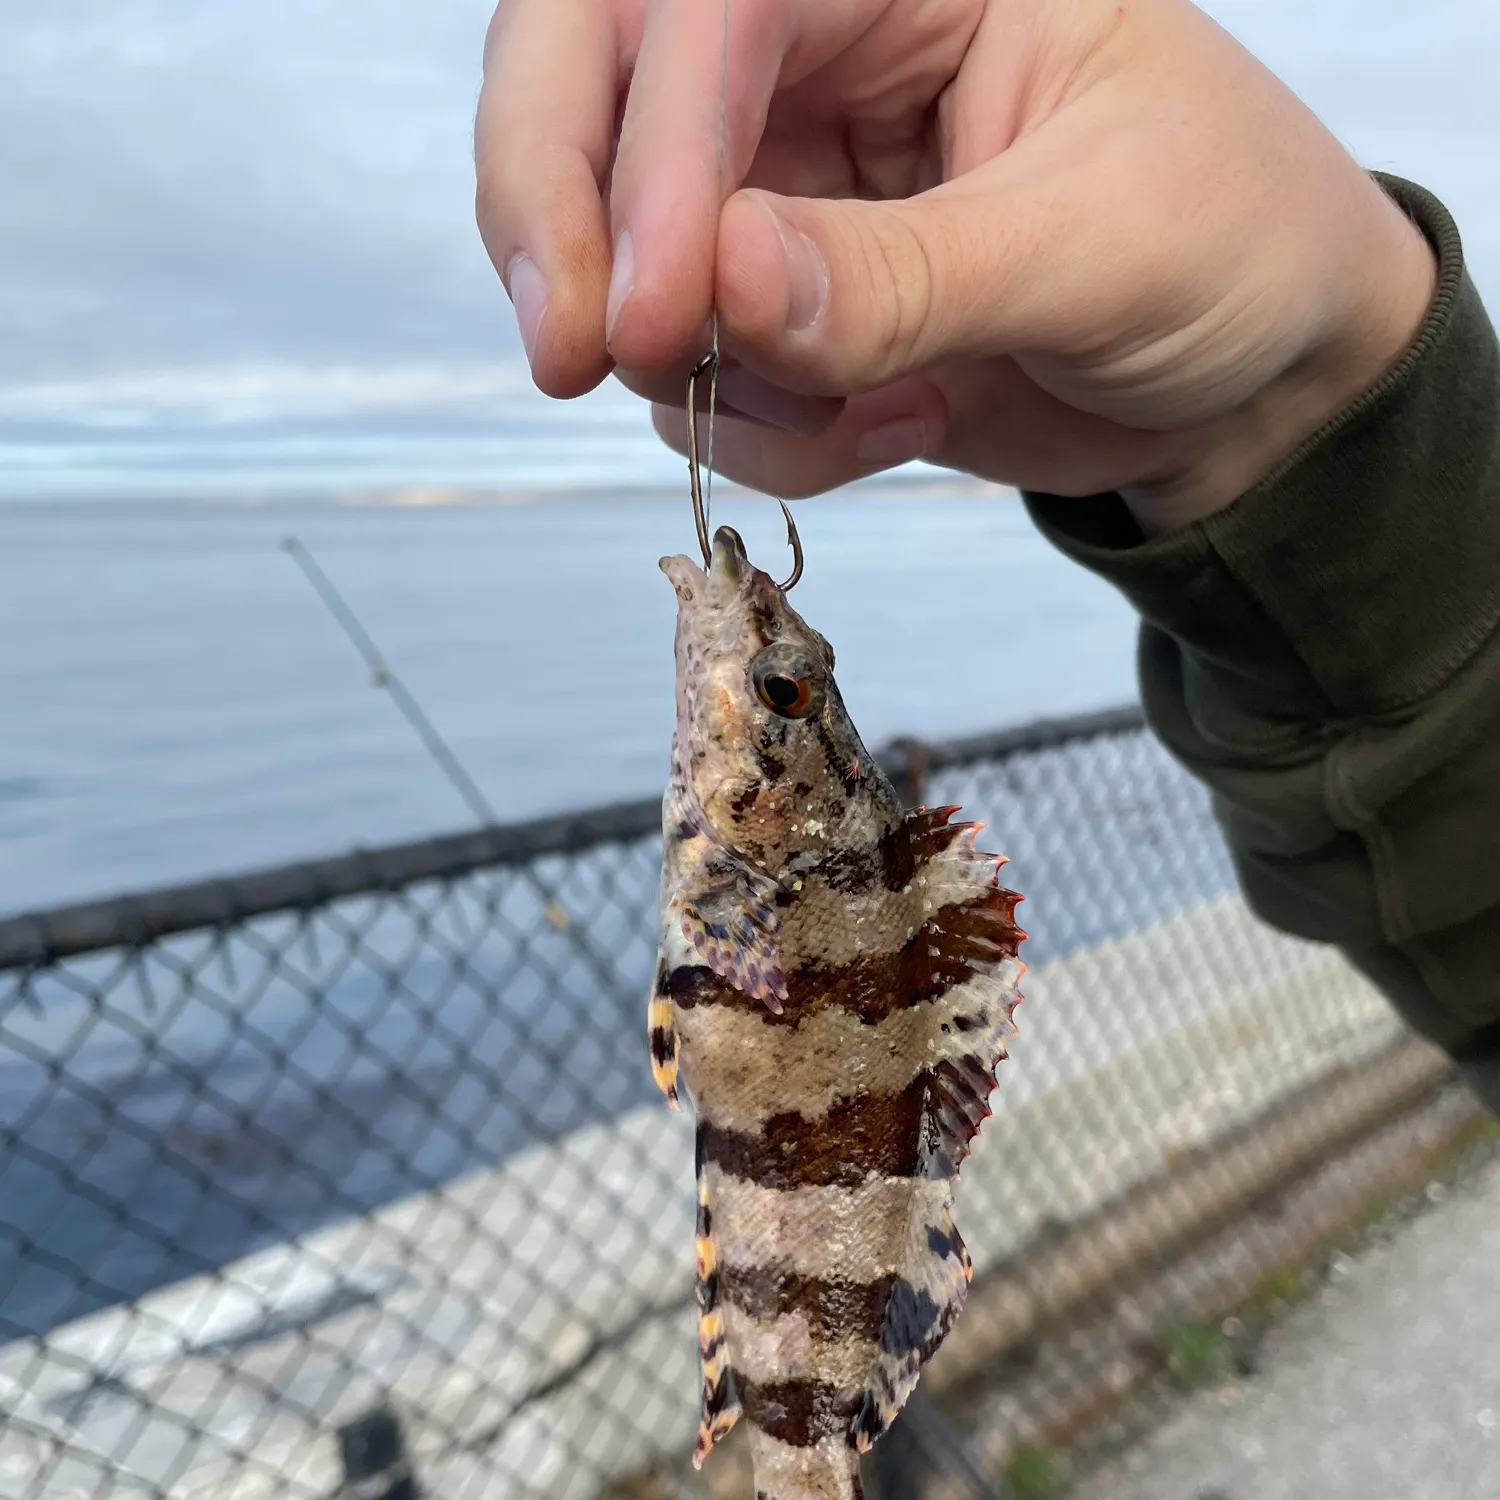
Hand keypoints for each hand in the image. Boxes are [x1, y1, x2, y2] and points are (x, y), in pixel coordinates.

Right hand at [475, 0, 1434, 532]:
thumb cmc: (1232, 240)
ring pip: (628, 268)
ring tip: (882, 410)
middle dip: (564, 227)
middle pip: (582, 86)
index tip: (658, 316)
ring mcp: (782, 193)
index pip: (702, 14)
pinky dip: (770, 439)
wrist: (1253, 375)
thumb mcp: (1097, 243)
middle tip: (575, 357)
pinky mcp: (781, 314)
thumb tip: (720, 288)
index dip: (651, 158)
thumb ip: (905, 273)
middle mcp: (813, 61)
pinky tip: (897, 428)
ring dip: (721, 379)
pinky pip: (697, 384)